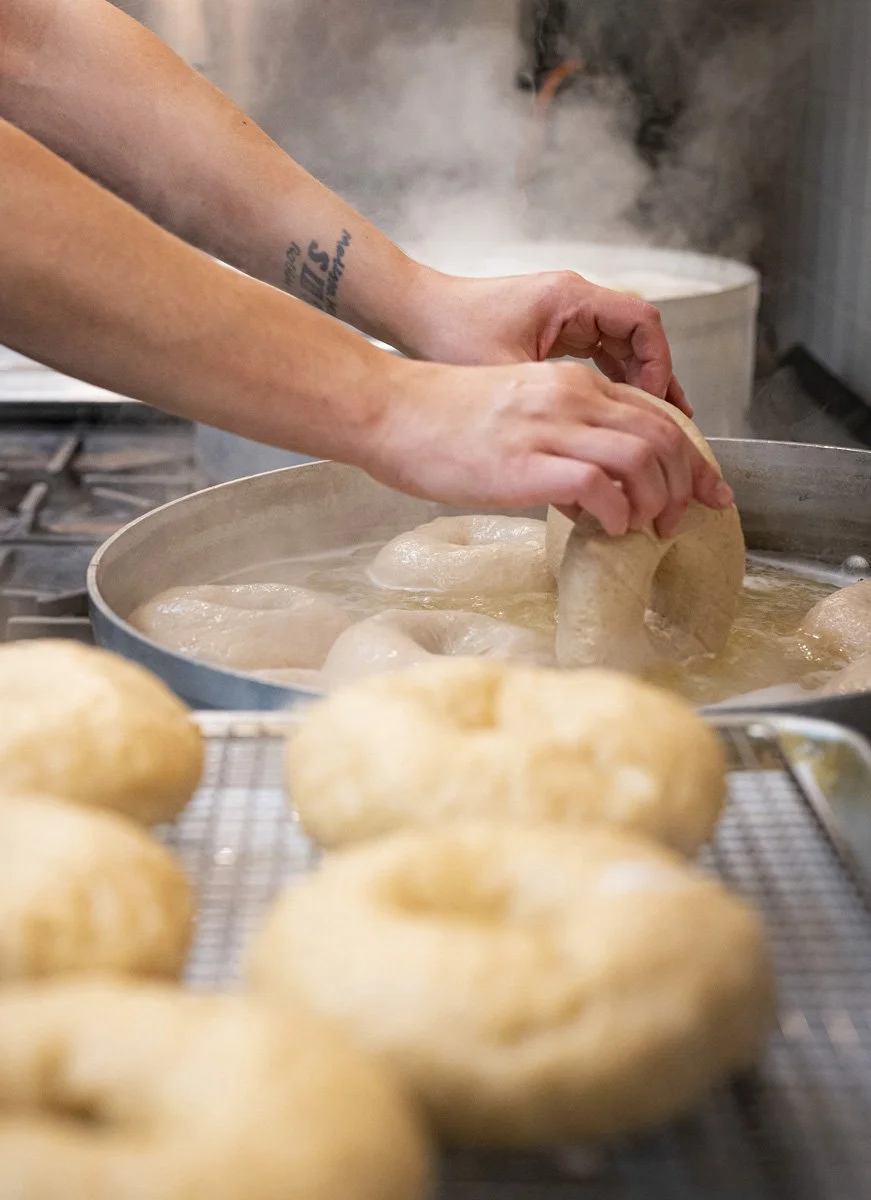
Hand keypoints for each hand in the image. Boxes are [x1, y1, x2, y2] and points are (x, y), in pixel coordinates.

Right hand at [365, 358, 731, 537]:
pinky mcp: (526, 462)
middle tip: (681, 521)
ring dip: (658, 501)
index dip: (695, 458)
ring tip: (646, 528)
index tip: (709, 492)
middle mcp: (571, 397)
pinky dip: (618, 512)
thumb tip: (595, 486)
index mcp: (572, 384)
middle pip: (664, 437)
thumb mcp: (517, 413)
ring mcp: (549, 428)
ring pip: (643, 457)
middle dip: (687, 485)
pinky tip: (609, 528)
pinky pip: (599, 484)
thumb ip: (562, 437)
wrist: (390, 410)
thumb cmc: (442, 420)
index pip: (657, 416)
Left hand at [408, 268, 689, 416]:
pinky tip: (611, 423)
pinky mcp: (549, 332)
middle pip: (638, 338)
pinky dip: (609, 385)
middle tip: (668, 429)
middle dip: (656, 383)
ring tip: (650, 433)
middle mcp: (574, 300)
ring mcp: (563, 315)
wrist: (411, 314)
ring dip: (635, 388)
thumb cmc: (448, 334)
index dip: (659, 367)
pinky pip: (596, 356)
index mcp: (571, 298)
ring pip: (619, 349)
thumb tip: (588, 461)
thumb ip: (550, 413)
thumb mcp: (504, 377)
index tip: (656, 409)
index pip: (643, 323)